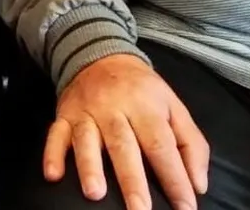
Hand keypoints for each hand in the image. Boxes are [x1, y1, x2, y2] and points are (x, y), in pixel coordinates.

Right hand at [45, 54, 208, 209]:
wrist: (101, 54)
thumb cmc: (143, 90)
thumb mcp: (174, 107)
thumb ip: (191, 144)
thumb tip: (198, 185)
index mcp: (146, 107)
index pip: (161, 146)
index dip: (174, 177)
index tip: (185, 207)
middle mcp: (114, 108)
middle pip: (124, 146)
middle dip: (132, 180)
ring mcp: (86, 111)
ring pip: (87, 140)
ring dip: (89, 166)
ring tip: (95, 194)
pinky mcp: (64, 114)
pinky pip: (55, 134)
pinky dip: (52, 154)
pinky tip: (52, 175)